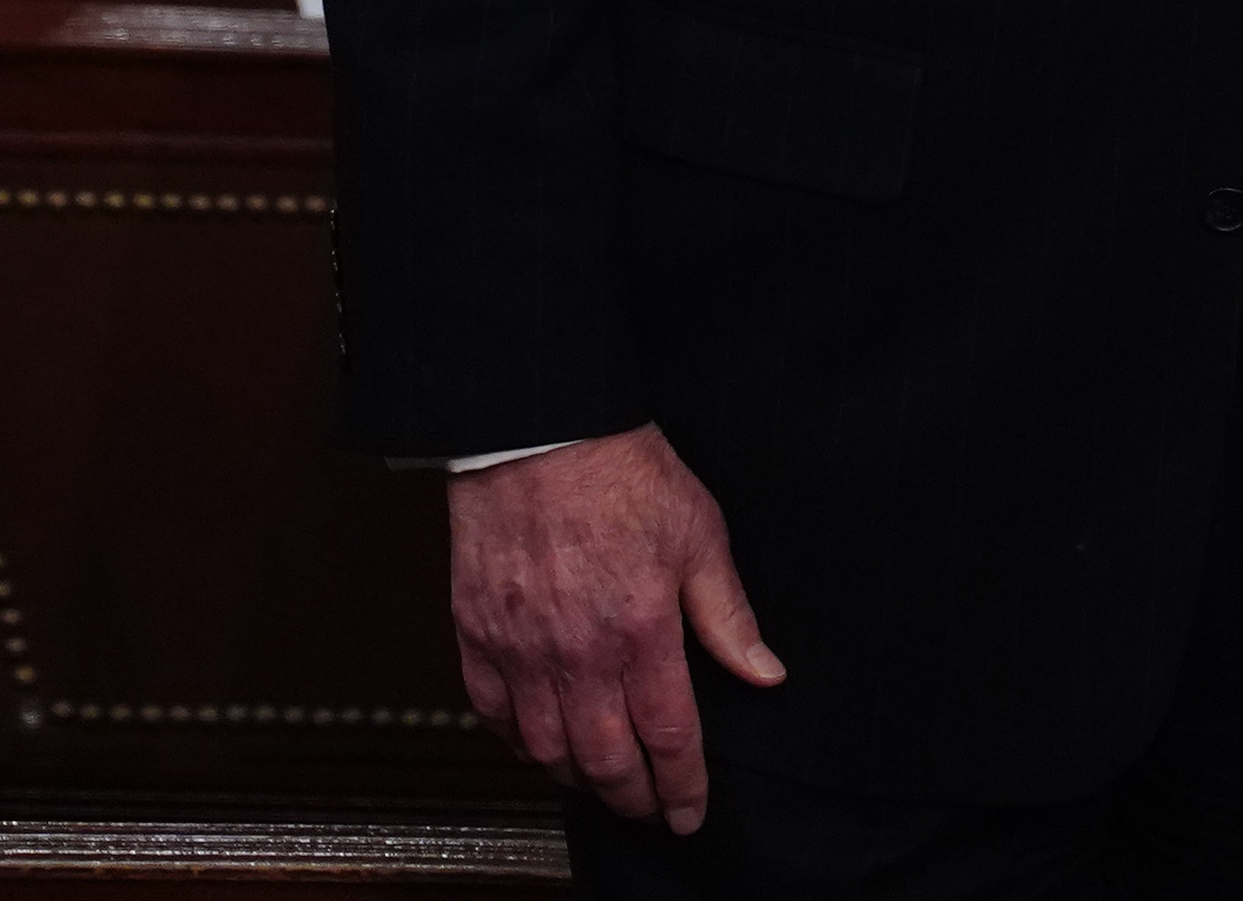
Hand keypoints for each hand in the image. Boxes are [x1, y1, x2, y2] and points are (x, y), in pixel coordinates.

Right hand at [447, 425, 780, 831]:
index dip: (682, 788)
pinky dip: (516, 742)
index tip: (689, 813)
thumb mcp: (700, 534)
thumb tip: (764, 672)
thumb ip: (728, 615)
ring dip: (576, 779)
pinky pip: (492, 713)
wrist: (538, 429)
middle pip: (605, 761)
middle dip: (632, 798)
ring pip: (545, 750)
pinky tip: (537, 743)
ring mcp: (521, 648)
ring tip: (599, 783)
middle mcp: (578, 653)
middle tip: (647, 809)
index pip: (669, 738)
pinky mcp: (477, 633)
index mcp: (641, 631)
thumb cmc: (621, 471)